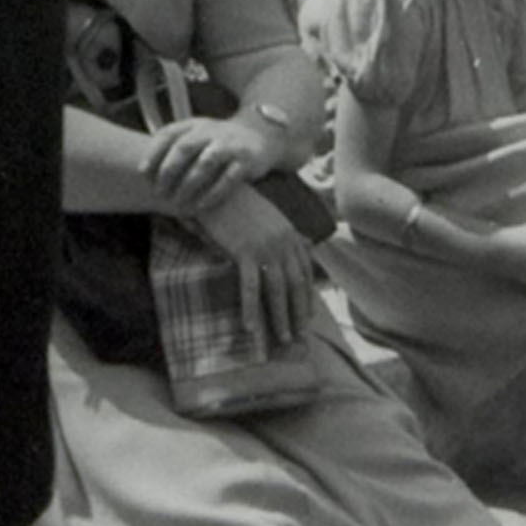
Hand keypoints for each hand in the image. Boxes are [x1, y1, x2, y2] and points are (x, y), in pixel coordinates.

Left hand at [142, 109, 277, 216]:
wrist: (260, 137)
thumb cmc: (217, 144)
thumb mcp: (197, 137)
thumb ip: (174, 148)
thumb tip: (142, 173)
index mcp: (194, 124)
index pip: (168, 133)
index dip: (153, 153)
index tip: (142, 173)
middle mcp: (211, 130)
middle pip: (184, 147)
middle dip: (168, 171)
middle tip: (159, 192)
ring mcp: (230, 144)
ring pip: (206, 162)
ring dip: (189, 184)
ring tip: (178, 203)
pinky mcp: (246, 160)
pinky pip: (228, 178)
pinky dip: (212, 193)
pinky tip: (200, 206)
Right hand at [185, 184, 317, 350]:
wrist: (217, 188)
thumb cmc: (240, 204)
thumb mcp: (269, 217)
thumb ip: (285, 233)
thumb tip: (304, 246)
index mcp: (290, 233)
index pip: (305, 271)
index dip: (307, 296)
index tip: (307, 316)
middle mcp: (283, 240)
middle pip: (295, 283)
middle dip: (298, 312)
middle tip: (298, 335)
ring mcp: (266, 246)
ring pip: (278, 288)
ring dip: (280, 316)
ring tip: (281, 338)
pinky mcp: (245, 250)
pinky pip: (250, 286)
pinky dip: (251, 308)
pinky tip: (251, 327)